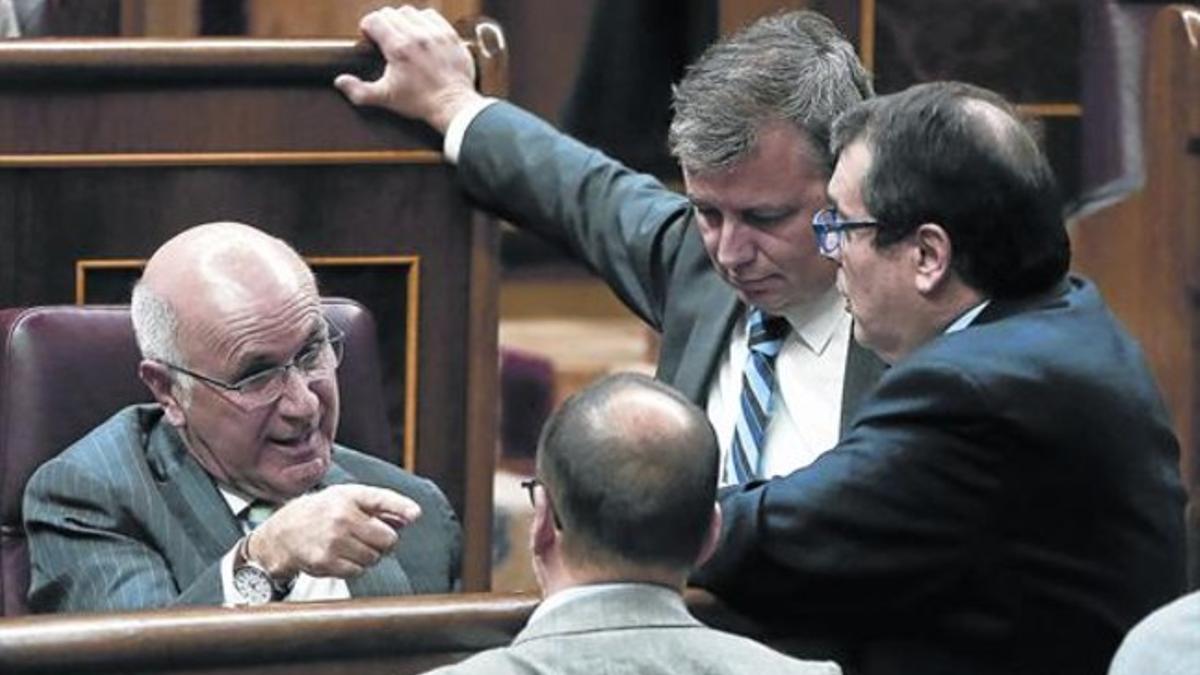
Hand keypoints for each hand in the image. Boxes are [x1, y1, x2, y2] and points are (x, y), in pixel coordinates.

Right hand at [248, 484, 421, 579]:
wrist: (284, 533)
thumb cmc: (323, 513)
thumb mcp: (348, 498)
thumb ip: (381, 505)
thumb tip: (412, 517)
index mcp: (348, 496)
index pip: (381, 499)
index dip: (401, 507)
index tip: (415, 514)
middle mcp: (341, 517)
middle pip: (387, 539)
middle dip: (385, 542)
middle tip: (372, 538)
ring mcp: (333, 541)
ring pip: (374, 558)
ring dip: (370, 556)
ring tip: (353, 546)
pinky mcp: (326, 562)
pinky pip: (358, 571)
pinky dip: (356, 567)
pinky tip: (342, 556)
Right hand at [334, 5, 482, 133]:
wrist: (453, 105)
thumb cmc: (419, 102)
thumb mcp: (386, 98)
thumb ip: (359, 90)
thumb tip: (339, 81)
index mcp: (398, 47)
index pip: (374, 19)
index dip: (368, 28)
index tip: (370, 40)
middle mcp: (417, 35)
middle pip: (390, 13)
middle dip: (383, 24)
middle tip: (385, 40)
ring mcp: (435, 33)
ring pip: (411, 12)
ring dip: (403, 20)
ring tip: (403, 36)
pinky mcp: (450, 35)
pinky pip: (432, 16)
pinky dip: (423, 21)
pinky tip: (421, 34)